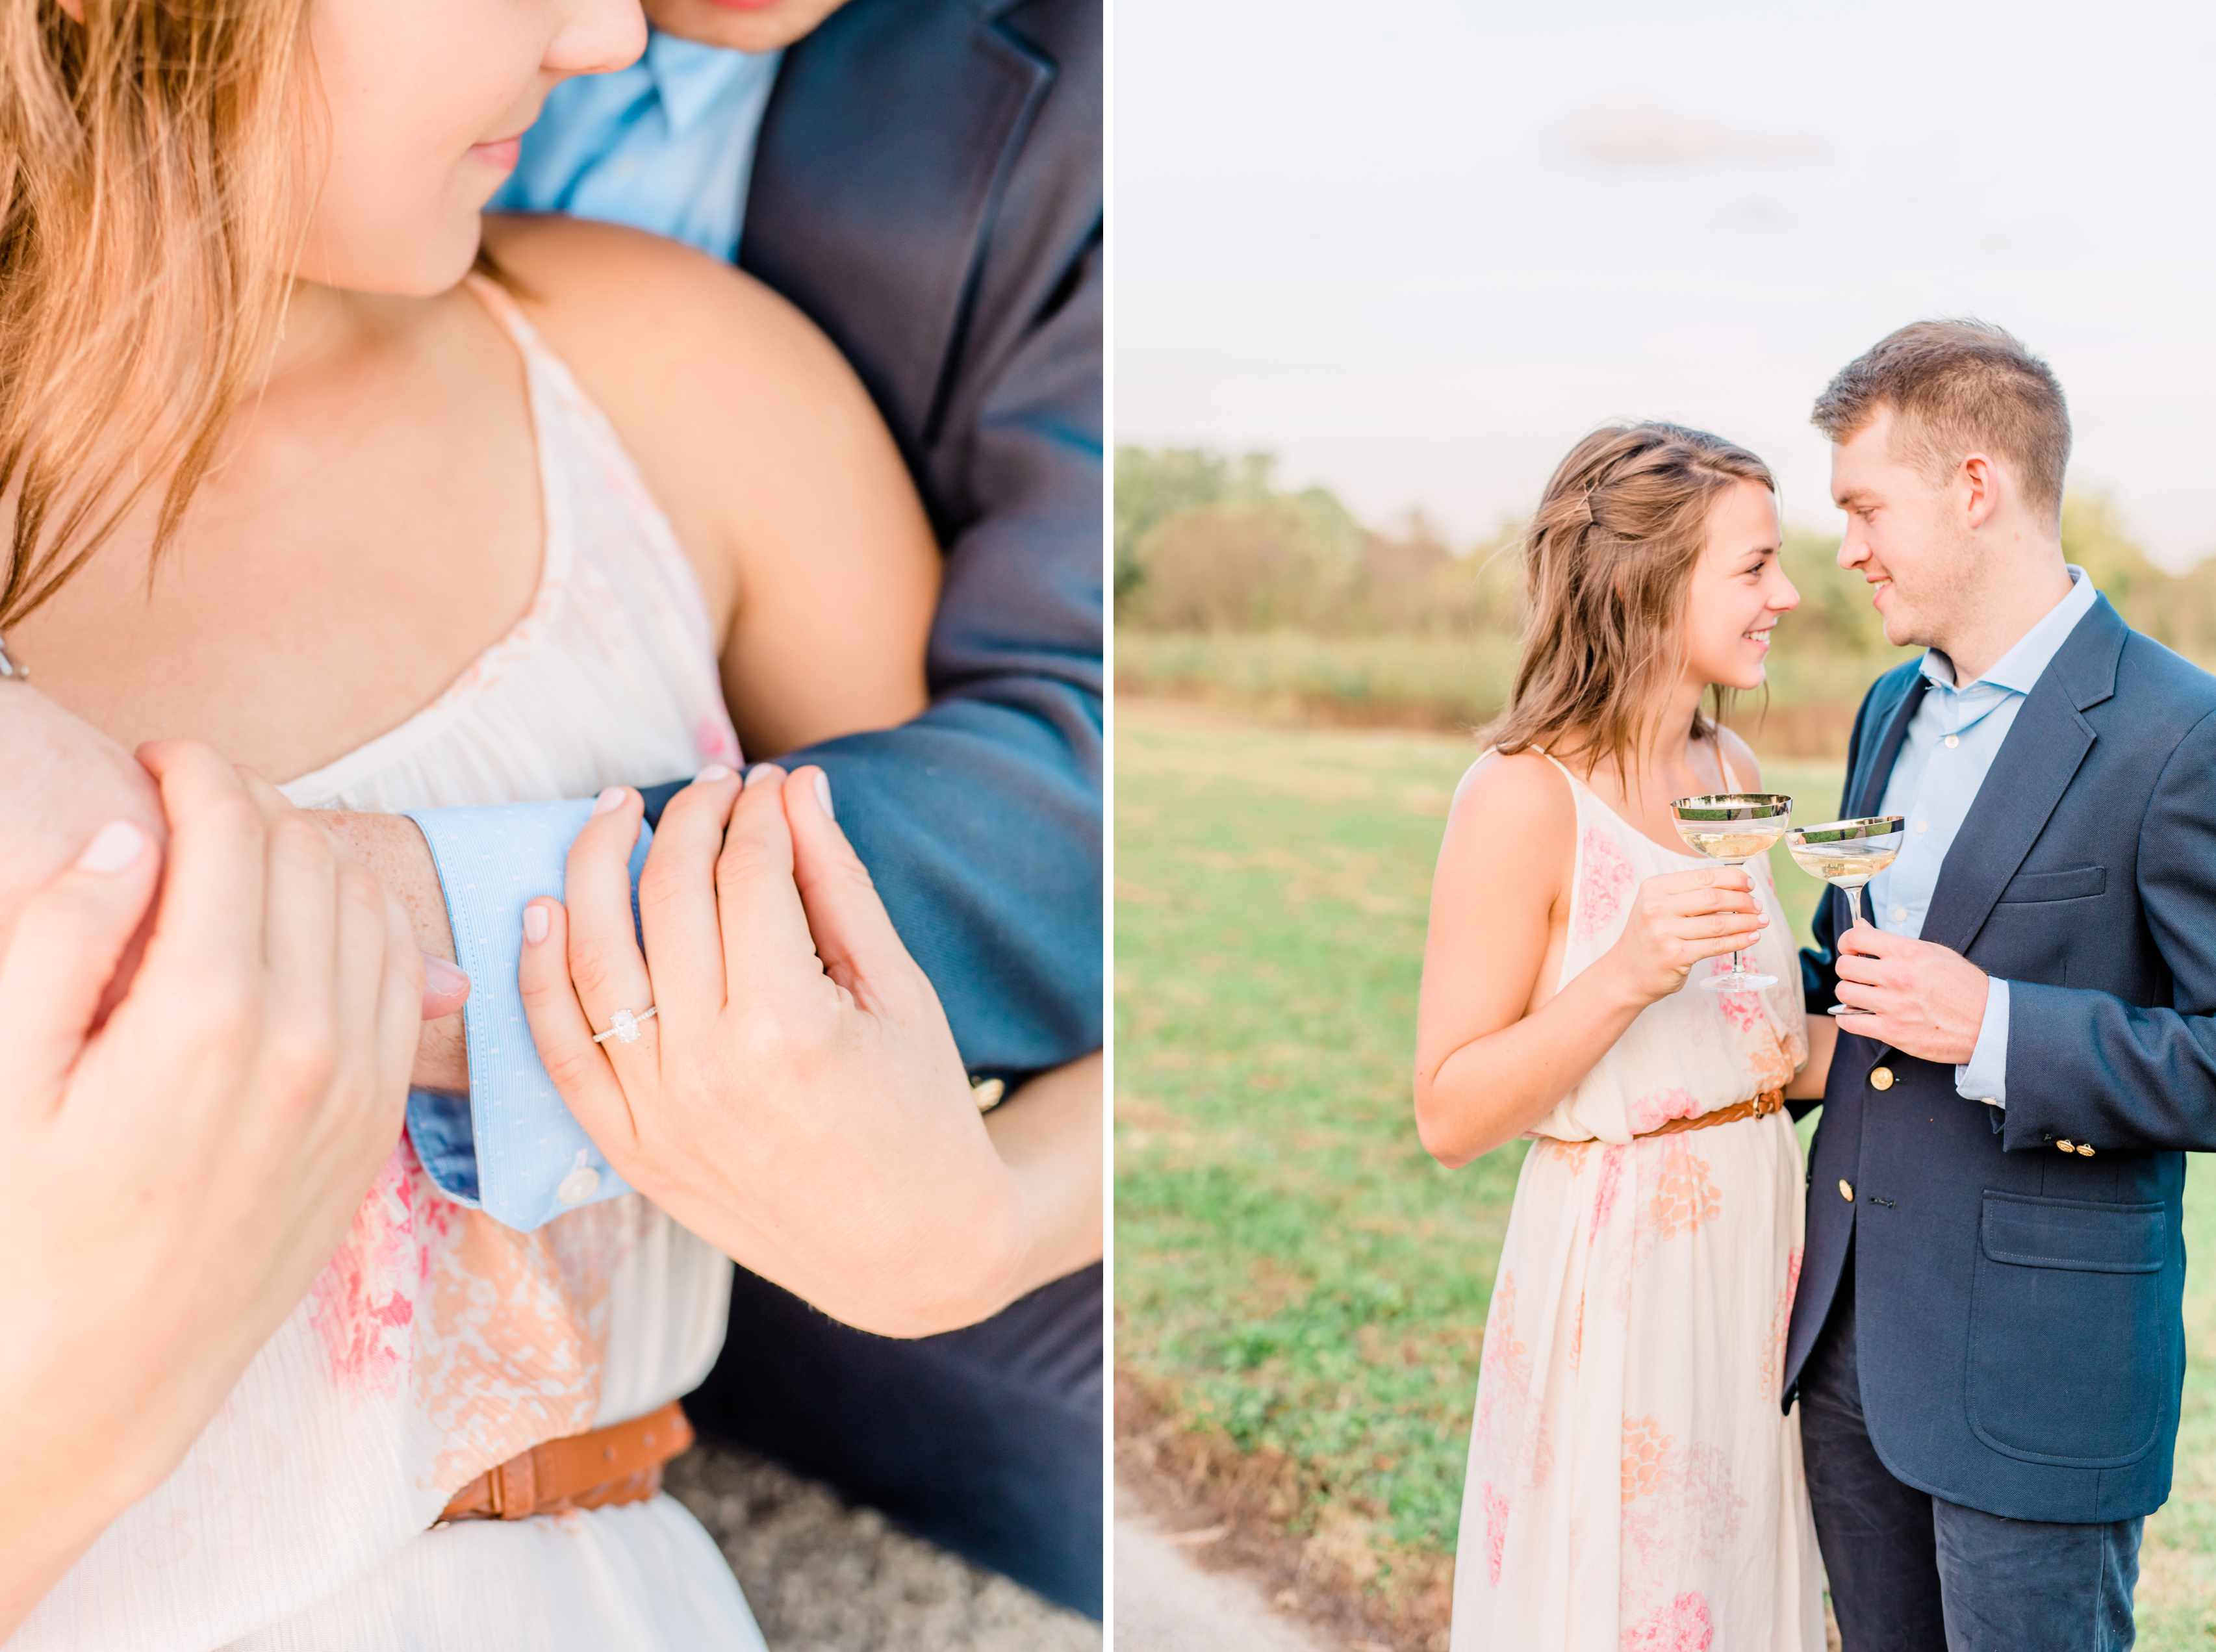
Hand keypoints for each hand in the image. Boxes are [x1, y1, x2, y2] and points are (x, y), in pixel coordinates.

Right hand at [0, 744, 424, 1633]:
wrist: (98, 1382)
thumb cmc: (24, 1232)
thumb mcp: (4, 1080)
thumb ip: (62, 943)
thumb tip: (126, 838)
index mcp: (209, 1015)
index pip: (234, 835)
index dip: (198, 773)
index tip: (162, 761)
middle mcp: (308, 1043)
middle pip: (310, 859)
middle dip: (255, 806)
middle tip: (195, 804)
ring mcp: (356, 1086)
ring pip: (370, 912)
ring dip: (317, 862)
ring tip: (244, 859)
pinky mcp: (374, 1126)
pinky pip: (403, 985)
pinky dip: (369, 928)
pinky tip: (314, 923)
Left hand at [518, 766, 1020, 1338]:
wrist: (907, 1250)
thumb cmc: (920, 1112)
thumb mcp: (899, 992)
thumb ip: (839, 884)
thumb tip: (798, 788)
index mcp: (789, 1028)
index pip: (750, 875)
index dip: (761, 811)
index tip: (773, 782)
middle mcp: (707, 1070)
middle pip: (669, 899)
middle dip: (690, 818)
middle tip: (713, 783)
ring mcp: (656, 1115)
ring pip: (593, 958)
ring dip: (595, 865)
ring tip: (618, 810)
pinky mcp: (628, 1150)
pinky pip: (559, 1048)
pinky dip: (537, 973)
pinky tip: (545, 906)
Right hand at [1604, 866, 1767, 1003]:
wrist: (1627, 972)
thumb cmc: (1650, 937)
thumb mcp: (1660, 906)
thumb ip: (1689, 895)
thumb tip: (1736, 888)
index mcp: (1655, 888)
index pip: (1703, 877)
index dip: (1732, 879)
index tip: (1749, 884)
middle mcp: (1656, 907)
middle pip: (1713, 898)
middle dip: (1743, 901)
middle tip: (1757, 906)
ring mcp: (1665, 933)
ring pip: (1718, 923)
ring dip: (1746, 922)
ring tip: (1760, 922)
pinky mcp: (1676, 956)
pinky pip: (1716, 945)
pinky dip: (1739, 941)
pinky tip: (1751, 937)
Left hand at [1832, 919, 1988, 1063]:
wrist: (1988, 1022)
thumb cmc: (1964, 986)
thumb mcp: (1934, 952)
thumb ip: (1895, 942)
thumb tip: (1861, 926)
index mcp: (1908, 952)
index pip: (1856, 937)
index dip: (1848, 942)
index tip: (1852, 949)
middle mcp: (1897, 976)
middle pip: (1844, 966)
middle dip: (1848, 969)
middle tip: (1859, 975)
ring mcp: (1893, 1005)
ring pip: (1844, 993)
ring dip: (1849, 994)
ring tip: (1861, 995)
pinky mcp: (1892, 1031)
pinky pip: (1849, 1022)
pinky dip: (1847, 1018)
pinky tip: (1857, 1015)